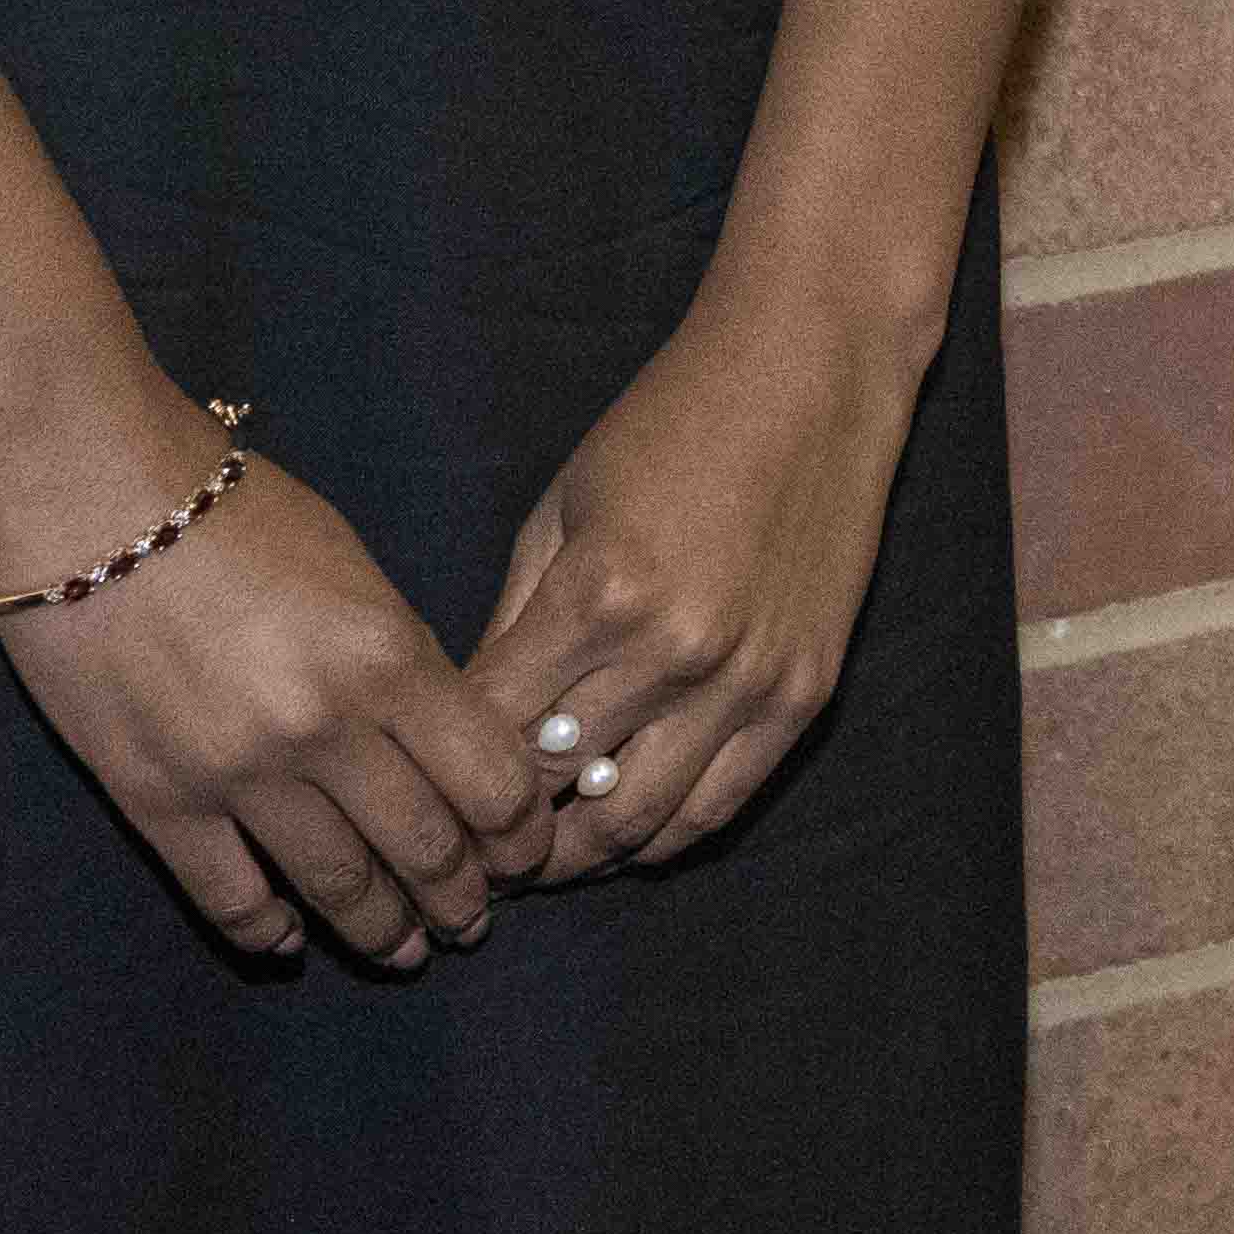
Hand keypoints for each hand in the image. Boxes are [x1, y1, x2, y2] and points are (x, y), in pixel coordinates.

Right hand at [0, 403, 538, 966]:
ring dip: (382, 932)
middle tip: (469, 923)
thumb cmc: (229, 508)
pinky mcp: (157, 800)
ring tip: (401, 948)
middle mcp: (324, 728)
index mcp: (388, 657)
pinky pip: (231, 897)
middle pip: (426, 850)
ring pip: (338, 889)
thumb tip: (438, 742)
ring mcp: (238, 774)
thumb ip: (401, 658)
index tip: (522, 854)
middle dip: (461, 901)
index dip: (520, 836)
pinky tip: (286, 939)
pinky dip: (268, 930)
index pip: (493, 783)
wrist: (85, 488)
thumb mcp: (353, 566)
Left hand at [451, 269, 926, 875]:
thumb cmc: (669, 424)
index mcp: (599, 593)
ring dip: (576, 855)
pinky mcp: (803, 696)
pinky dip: (661, 838)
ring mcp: (747, 682)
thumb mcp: (561, 507)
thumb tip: (468, 719)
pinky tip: (619, 835)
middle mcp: (675, 652)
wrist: (811, 372)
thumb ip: (513, 620)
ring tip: (534, 861)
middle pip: (559, 788)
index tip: (421, 792)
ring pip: (637, 822)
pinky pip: (719, 807)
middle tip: (463, 851)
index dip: (446, 772)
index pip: (494, 729)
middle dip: (497, 830)